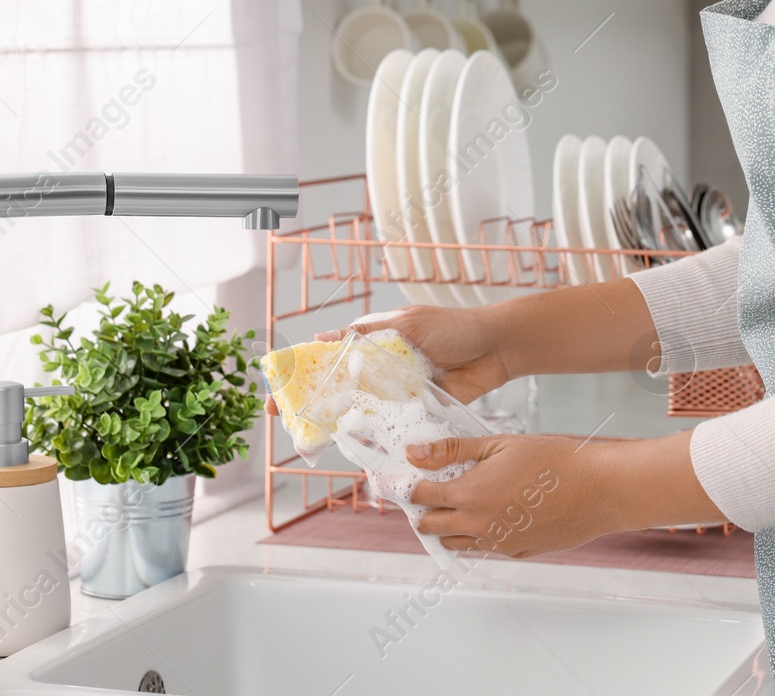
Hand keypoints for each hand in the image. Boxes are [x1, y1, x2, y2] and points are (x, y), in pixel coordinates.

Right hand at [263, 304, 514, 416]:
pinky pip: (391, 427)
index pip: (330, 356)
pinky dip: (376, 438)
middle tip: (285, 420)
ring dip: (340, 424)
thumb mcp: (409, 324)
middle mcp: (380, 368)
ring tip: (314, 439)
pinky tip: (358, 451)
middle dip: (311, 404)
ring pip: (362, 411)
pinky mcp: (415, 411)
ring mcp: (396, 392)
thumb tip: (325, 338)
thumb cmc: (453, 328)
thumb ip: (370, 335)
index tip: (278, 388)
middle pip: (339, 388)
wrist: (496, 349)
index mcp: (373, 341)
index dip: (303, 372)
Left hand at [406, 431, 725, 556]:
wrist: (600, 490)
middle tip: (430, 488)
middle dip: (423, 509)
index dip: (408, 485)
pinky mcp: (518, 552)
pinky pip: (486, 547)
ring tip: (462, 499)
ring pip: (455, 542)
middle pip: (429, 526)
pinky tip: (496, 509)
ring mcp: (497, 544)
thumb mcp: (499, 444)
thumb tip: (413, 452)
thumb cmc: (554, 460)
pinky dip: (480, 532)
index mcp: (469, 495)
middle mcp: (478, 526)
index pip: (420, 497)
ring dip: (449, 524)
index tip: (402, 477)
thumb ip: (453, 450)